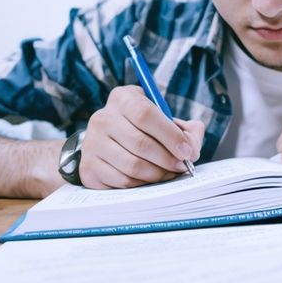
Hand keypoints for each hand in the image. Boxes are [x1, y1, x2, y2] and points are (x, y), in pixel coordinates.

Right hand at [79, 85, 204, 188]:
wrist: (107, 143)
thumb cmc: (143, 130)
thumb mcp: (163, 120)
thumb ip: (186, 130)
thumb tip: (192, 146)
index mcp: (122, 98)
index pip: (145, 114)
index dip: (170, 135)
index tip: (187, 151)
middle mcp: (102, 118)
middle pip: (140, 143)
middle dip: (167, 159)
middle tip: (182, 166)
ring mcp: (92, 144)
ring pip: (132, 166)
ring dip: (157, 174)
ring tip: (169, 173)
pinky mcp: (88, 167)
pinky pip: (122, 181)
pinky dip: (142, 184)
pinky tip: (150, 179)